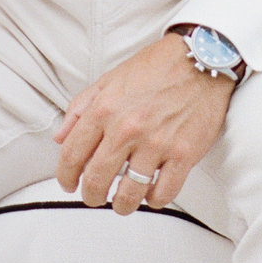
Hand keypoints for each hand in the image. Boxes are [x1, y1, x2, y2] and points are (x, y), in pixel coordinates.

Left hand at [55, 34, 233, 215]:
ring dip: (121, 204)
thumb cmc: (156, 67)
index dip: (65, 176)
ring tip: (121, 201)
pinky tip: (151, 191)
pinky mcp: (183, 154)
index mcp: (105, 108)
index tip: (69, 183)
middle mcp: (127, 128)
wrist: (201, 58)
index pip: (72, 154)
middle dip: (90, 195)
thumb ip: (80, 108)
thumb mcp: (109, 79)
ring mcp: (156, 143)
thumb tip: (60, 138)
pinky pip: (162, 193)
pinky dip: (153, 199)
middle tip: (94, 196)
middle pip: (96, 180)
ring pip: (129, 194)